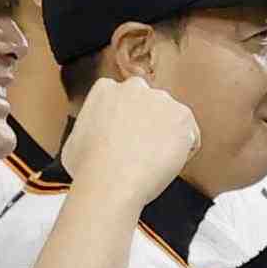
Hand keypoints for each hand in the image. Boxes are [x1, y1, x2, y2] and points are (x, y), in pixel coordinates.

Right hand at [60, 72, 198, 207]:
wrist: (110, 180)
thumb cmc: (88, 168)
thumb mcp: (75, 138)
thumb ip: (89, 128)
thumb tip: (90, 138)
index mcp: (105, 88)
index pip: (128, 101)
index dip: (131, 123)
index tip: (130, 140)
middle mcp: (134, 87)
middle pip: (152, 107)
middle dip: (152, 126)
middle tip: (146, 152)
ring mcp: (160, 99)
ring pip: (172, 121)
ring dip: (169, 140)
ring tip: (155, 162)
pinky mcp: (182, 116)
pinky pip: (191, 136)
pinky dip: (185, 152)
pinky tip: (168, 164)